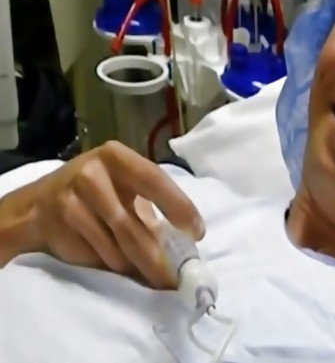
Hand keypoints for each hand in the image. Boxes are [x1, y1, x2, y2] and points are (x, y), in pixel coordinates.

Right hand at [22, 141, 203, 288]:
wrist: (37, 206)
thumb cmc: (95, 196)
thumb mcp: (122, 190)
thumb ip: (150, 209)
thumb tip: (187, 242)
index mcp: (118, 157)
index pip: (154, 180)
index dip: (178, 206)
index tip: (196, 233)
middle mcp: (93, 173)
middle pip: (131, 222)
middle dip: (156, 255)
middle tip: (175, 277)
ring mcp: (72, 197)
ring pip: (114, 244)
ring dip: (136, 265)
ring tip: (154, 277)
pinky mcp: (58, 222)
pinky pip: (95, 253)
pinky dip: (112, 265)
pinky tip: (121, 268)